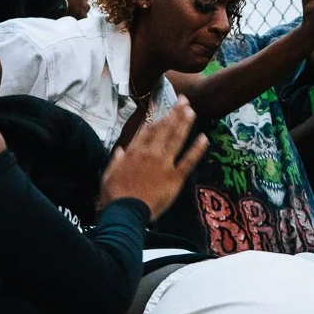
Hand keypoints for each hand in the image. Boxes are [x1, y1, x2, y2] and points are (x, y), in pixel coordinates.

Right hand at [100, 98, 208, 218]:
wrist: (126, 212)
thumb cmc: (114, 195)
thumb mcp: (109, 174)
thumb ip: (117, 160)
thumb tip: (121, 149)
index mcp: (135, 151)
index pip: (148, 129)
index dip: (157, 116)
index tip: (163, 106)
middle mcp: (151, 153)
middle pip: (165, 128)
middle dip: (175, 113)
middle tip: (185, 101)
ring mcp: (164, 164)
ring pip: (177, 138)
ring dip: (185, 123)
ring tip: (192, 111)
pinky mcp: (175, 177)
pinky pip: (188, 160)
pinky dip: (197, 148)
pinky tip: (204, 138)